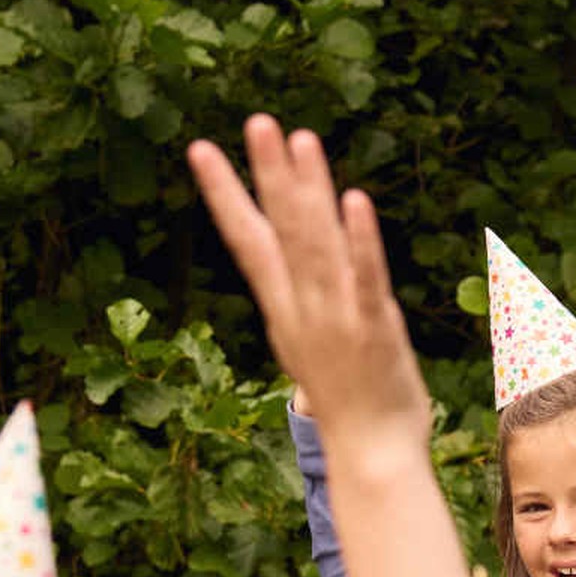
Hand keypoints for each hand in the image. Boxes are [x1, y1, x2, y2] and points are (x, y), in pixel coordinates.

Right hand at [187, 117, 424, 440]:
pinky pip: (365, 277)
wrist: (370, 455)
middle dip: (267, 174)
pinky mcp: (375, 328)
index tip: (200, 148)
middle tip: (257, 121)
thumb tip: (286, 260)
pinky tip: (354, 200)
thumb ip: (300, 296)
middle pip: (281, 230)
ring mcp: (337, 316)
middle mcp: (303, 307)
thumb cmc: (346, 399)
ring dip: (308, 191)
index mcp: (284, 307)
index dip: (225, 193)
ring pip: (318, 243)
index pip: (247, 239)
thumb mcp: (310, 341)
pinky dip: (359, 239)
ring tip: (299, 139)